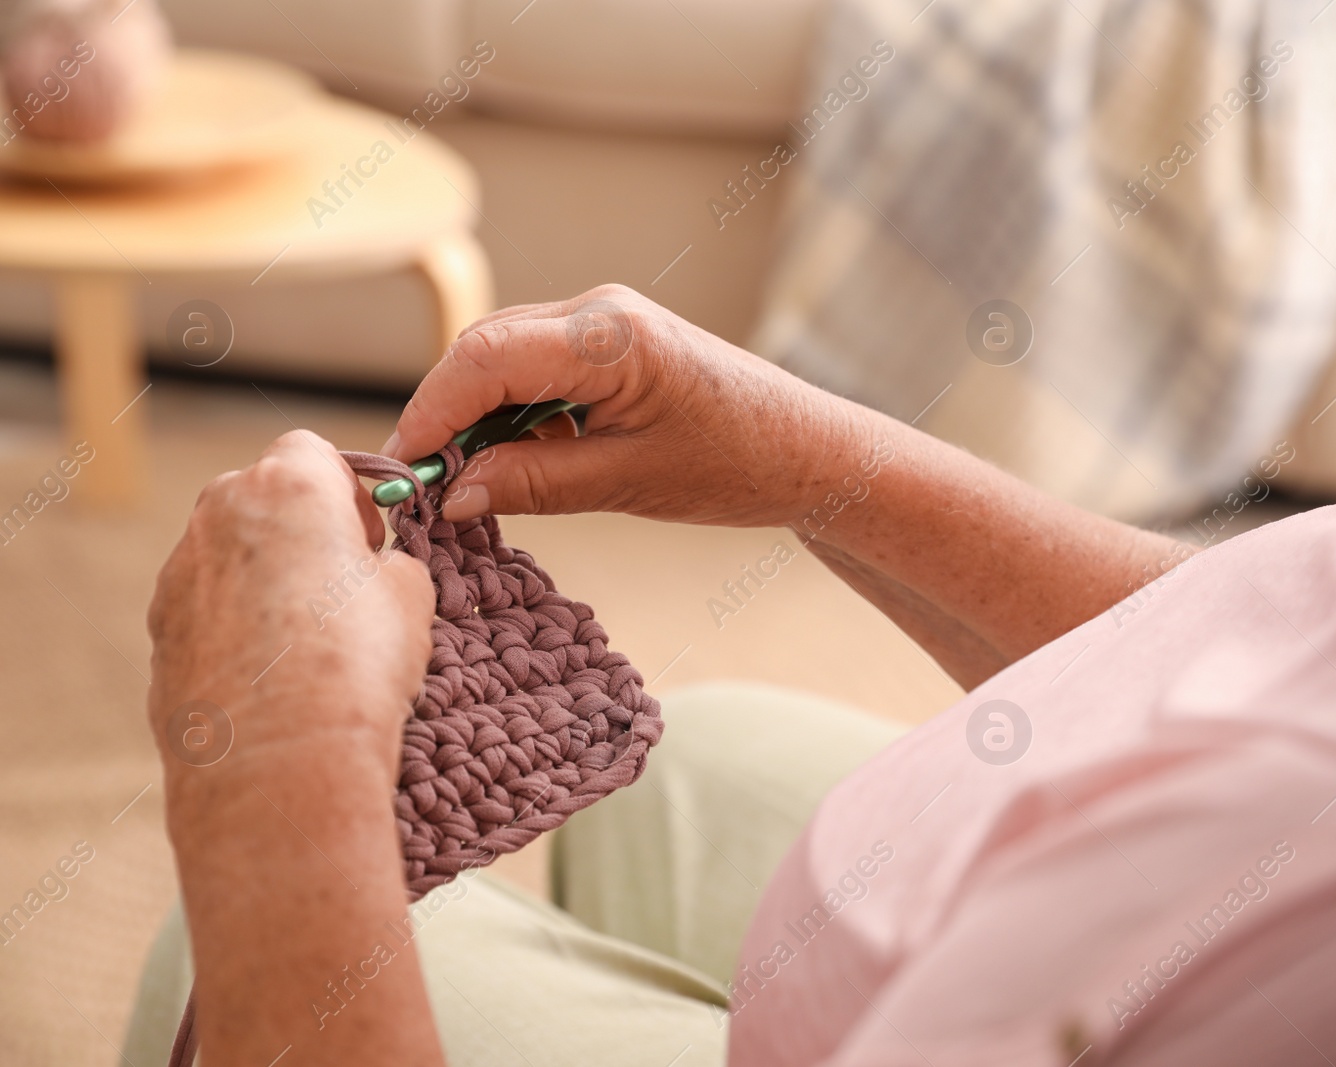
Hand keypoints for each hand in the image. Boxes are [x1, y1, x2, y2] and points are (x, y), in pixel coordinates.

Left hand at [147, 431, 433, 798]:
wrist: (280, 764)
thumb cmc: (355, 668)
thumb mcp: (412, 595)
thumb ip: (390, 561)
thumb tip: (374, 569)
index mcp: (286, 486)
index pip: (313, 451)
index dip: (348, 489)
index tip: (369, 534)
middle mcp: (219, 516)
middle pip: (263, 495)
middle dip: (302, 528)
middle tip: (344, 582)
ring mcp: (179, 575)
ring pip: (230, 554)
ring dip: (267, 578)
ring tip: (312, 640)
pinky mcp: (159, 631)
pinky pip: (207, 608)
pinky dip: (238, 626)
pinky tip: (277, 674)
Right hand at [382, 285, 873, 525]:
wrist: (808, 452)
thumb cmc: (737, 464)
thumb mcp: (626, 484)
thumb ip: (532, 483)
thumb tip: (451, 494)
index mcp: (609, 335)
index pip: (483, 358)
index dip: (430, 412)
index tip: (402, 470)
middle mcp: (599, 311)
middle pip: (484, 352)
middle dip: (447, 416)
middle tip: (428, 487)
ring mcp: (604, 321)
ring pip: (504, 360)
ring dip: (479, 418)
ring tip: (475, 483)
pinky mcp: (610, 342)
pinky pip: (535, 369)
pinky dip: (513, 414)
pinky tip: (522, 461)